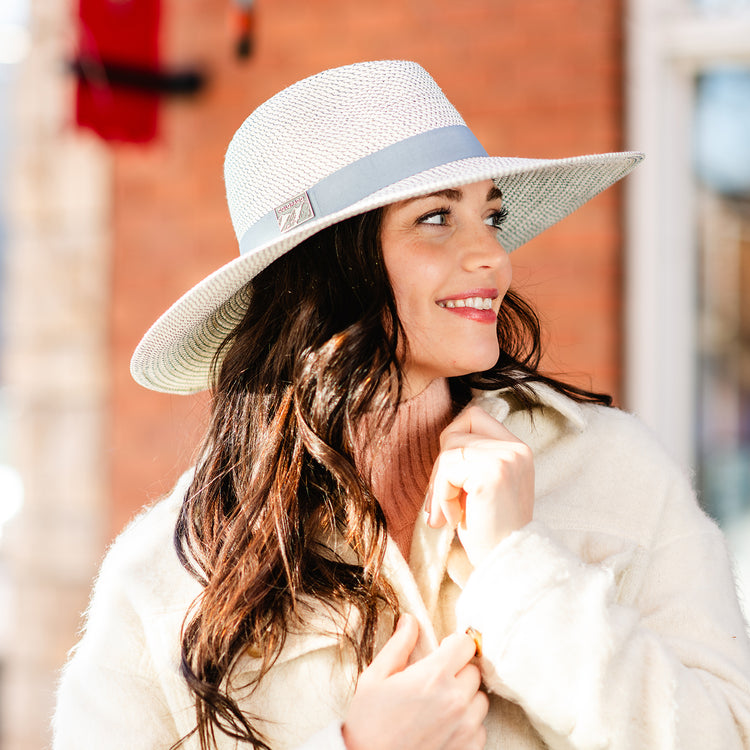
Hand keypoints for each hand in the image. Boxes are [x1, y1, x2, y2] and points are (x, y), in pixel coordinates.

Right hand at [342, 614, 487, 749]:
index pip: (465, 644)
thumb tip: (411, 620)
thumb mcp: (375, 677)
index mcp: (433, 676)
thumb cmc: (368, 722)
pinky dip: (467, 725)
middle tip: (435, 681)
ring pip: (480, 699)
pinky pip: (480, 728)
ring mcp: (465, 727)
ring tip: (440, 706)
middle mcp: (455, 700)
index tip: (442, 652)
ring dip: (465, 698)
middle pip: (473, 671)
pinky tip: (444, 727)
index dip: (453, 645)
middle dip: (457, 671)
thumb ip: (398, 645)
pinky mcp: (469, 749)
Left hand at [425, 405, 533, 566]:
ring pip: (448, 451)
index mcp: (517, 449)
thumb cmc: (489, 530)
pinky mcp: (492, 473)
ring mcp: (506, 458)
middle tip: (440, 505)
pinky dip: (441, 495)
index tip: (452, 478)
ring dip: (439, 485)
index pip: (473, 416)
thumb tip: (442, 441)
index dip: (452, 442)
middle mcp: (516, 448)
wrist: (508, 564)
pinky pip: (447, 469)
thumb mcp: (482, 485)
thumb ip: (471, 459)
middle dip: (440, 468)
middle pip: (455, 433)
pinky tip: (453, 518)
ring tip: (449, 514)